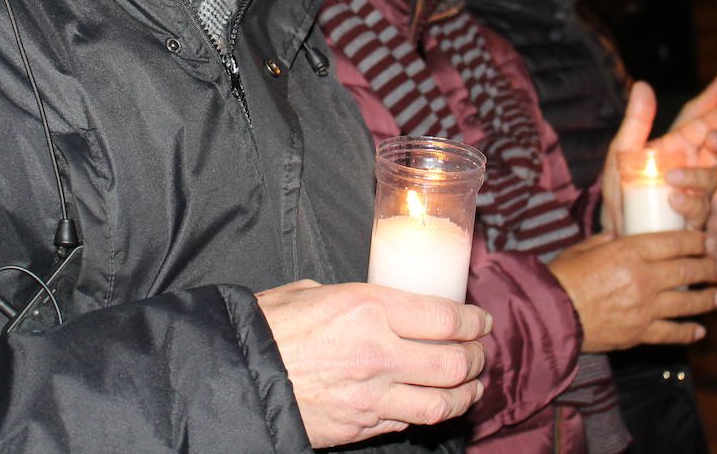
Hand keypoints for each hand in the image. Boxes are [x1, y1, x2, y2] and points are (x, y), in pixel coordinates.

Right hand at [256, 280, 491, 448]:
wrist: (235, 373)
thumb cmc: (266, 326)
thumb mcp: (310, 291)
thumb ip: (350, 298)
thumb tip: (369, 303)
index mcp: (368, 307)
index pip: (446, 319)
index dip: (474, 322)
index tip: (481, 321)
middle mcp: (378, 352)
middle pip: (454, 363)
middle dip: (476, 359)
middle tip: (478, 352)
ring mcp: (372, 394)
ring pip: (442, 402)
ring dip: (464, 394)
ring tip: (469, 385)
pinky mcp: (360, 424)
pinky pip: (408, 421)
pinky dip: (427, 412)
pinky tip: (431, 403)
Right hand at [547, 231, 716, 352]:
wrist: (550, 314)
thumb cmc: (562, 276)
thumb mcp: (582, 248)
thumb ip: (605, 241)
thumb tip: (619, 236)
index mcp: (628, 253)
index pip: (674, 243)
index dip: (696, 241)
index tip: (708, 241)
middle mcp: (643, 279)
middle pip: (686, 272)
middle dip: (709, 268)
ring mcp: (645, 308)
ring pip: (687, 303)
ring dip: (707, 299)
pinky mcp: (640, 332)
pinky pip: (672, 333)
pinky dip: (688, 332)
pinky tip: (700, 331)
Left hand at [601, 81, 716, 232]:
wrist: (615, 227)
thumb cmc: (620, 186)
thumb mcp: (623, 150)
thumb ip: (637, 120)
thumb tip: (643, 84)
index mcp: (679, 144)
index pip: (706, 122)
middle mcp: (692, 165)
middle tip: (715, 140)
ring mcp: (694, 191)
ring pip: (710, 180)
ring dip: (695, 177)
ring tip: (672, 177)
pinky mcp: (691, 217)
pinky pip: (697, 210)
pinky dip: (687, 203)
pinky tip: (673, 199)